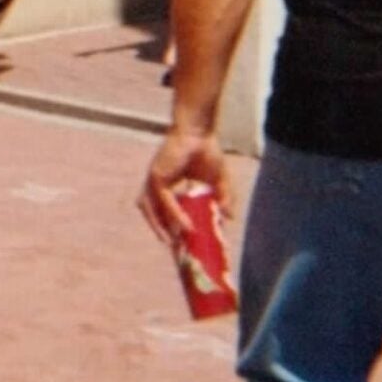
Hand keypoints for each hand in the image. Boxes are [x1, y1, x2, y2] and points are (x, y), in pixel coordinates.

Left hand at [138, 126, 226, 244]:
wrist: (200, 131)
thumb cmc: (207, 150)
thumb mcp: (219, 180)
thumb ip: (224, 198)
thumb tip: (230, 218)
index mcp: (168, 185)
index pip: (164, 211)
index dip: (170, 228)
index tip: (180, 245)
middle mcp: (158, 184)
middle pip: (154, 214)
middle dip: (162, 232)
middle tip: (175, 251)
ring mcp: (155, 180)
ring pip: (152, 210)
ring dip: (161, 228)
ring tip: (174, 245)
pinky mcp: (157, 176)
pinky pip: (164, 201)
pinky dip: (174, 214)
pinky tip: (185, 226)